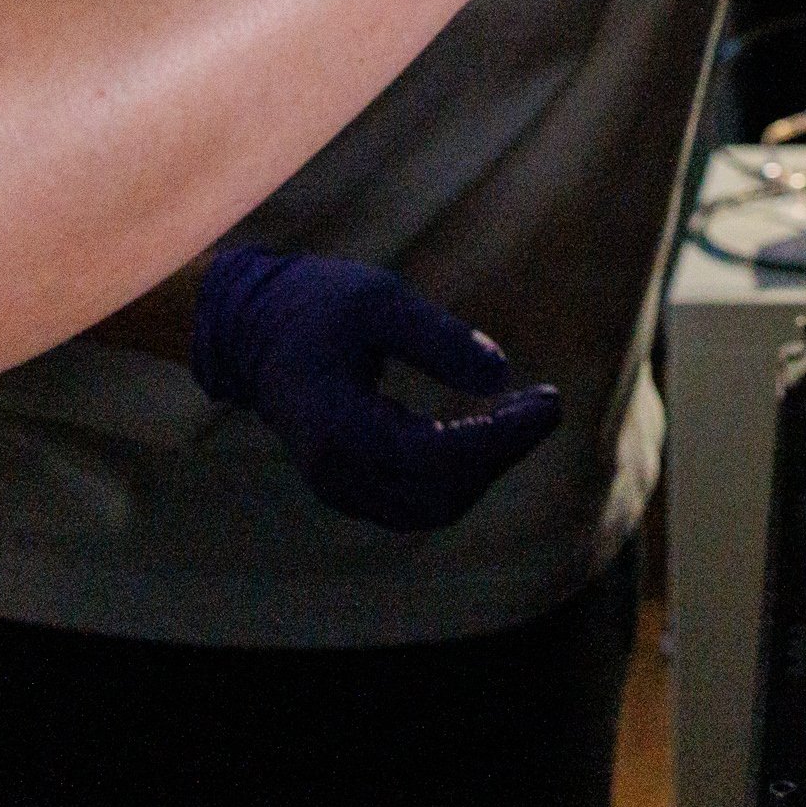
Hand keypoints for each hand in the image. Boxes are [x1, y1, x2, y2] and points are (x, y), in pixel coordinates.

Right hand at [192, 246, 565, 533]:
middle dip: (503, 453)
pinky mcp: (352, 487)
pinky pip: (419, 498)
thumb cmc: (318, 305)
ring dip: (486, 467)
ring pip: (434, 506)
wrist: (255, 331)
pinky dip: (461, 471)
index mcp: (339, 428)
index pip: (440, 457)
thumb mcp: (379, 300)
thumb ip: (439, 337)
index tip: (550, 402)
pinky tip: (488, 427)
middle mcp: (338, 474)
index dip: (505, 437)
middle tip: (545, 403)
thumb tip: (503, 375)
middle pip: (443, 492)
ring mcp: (342, 488)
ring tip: (523, 413)